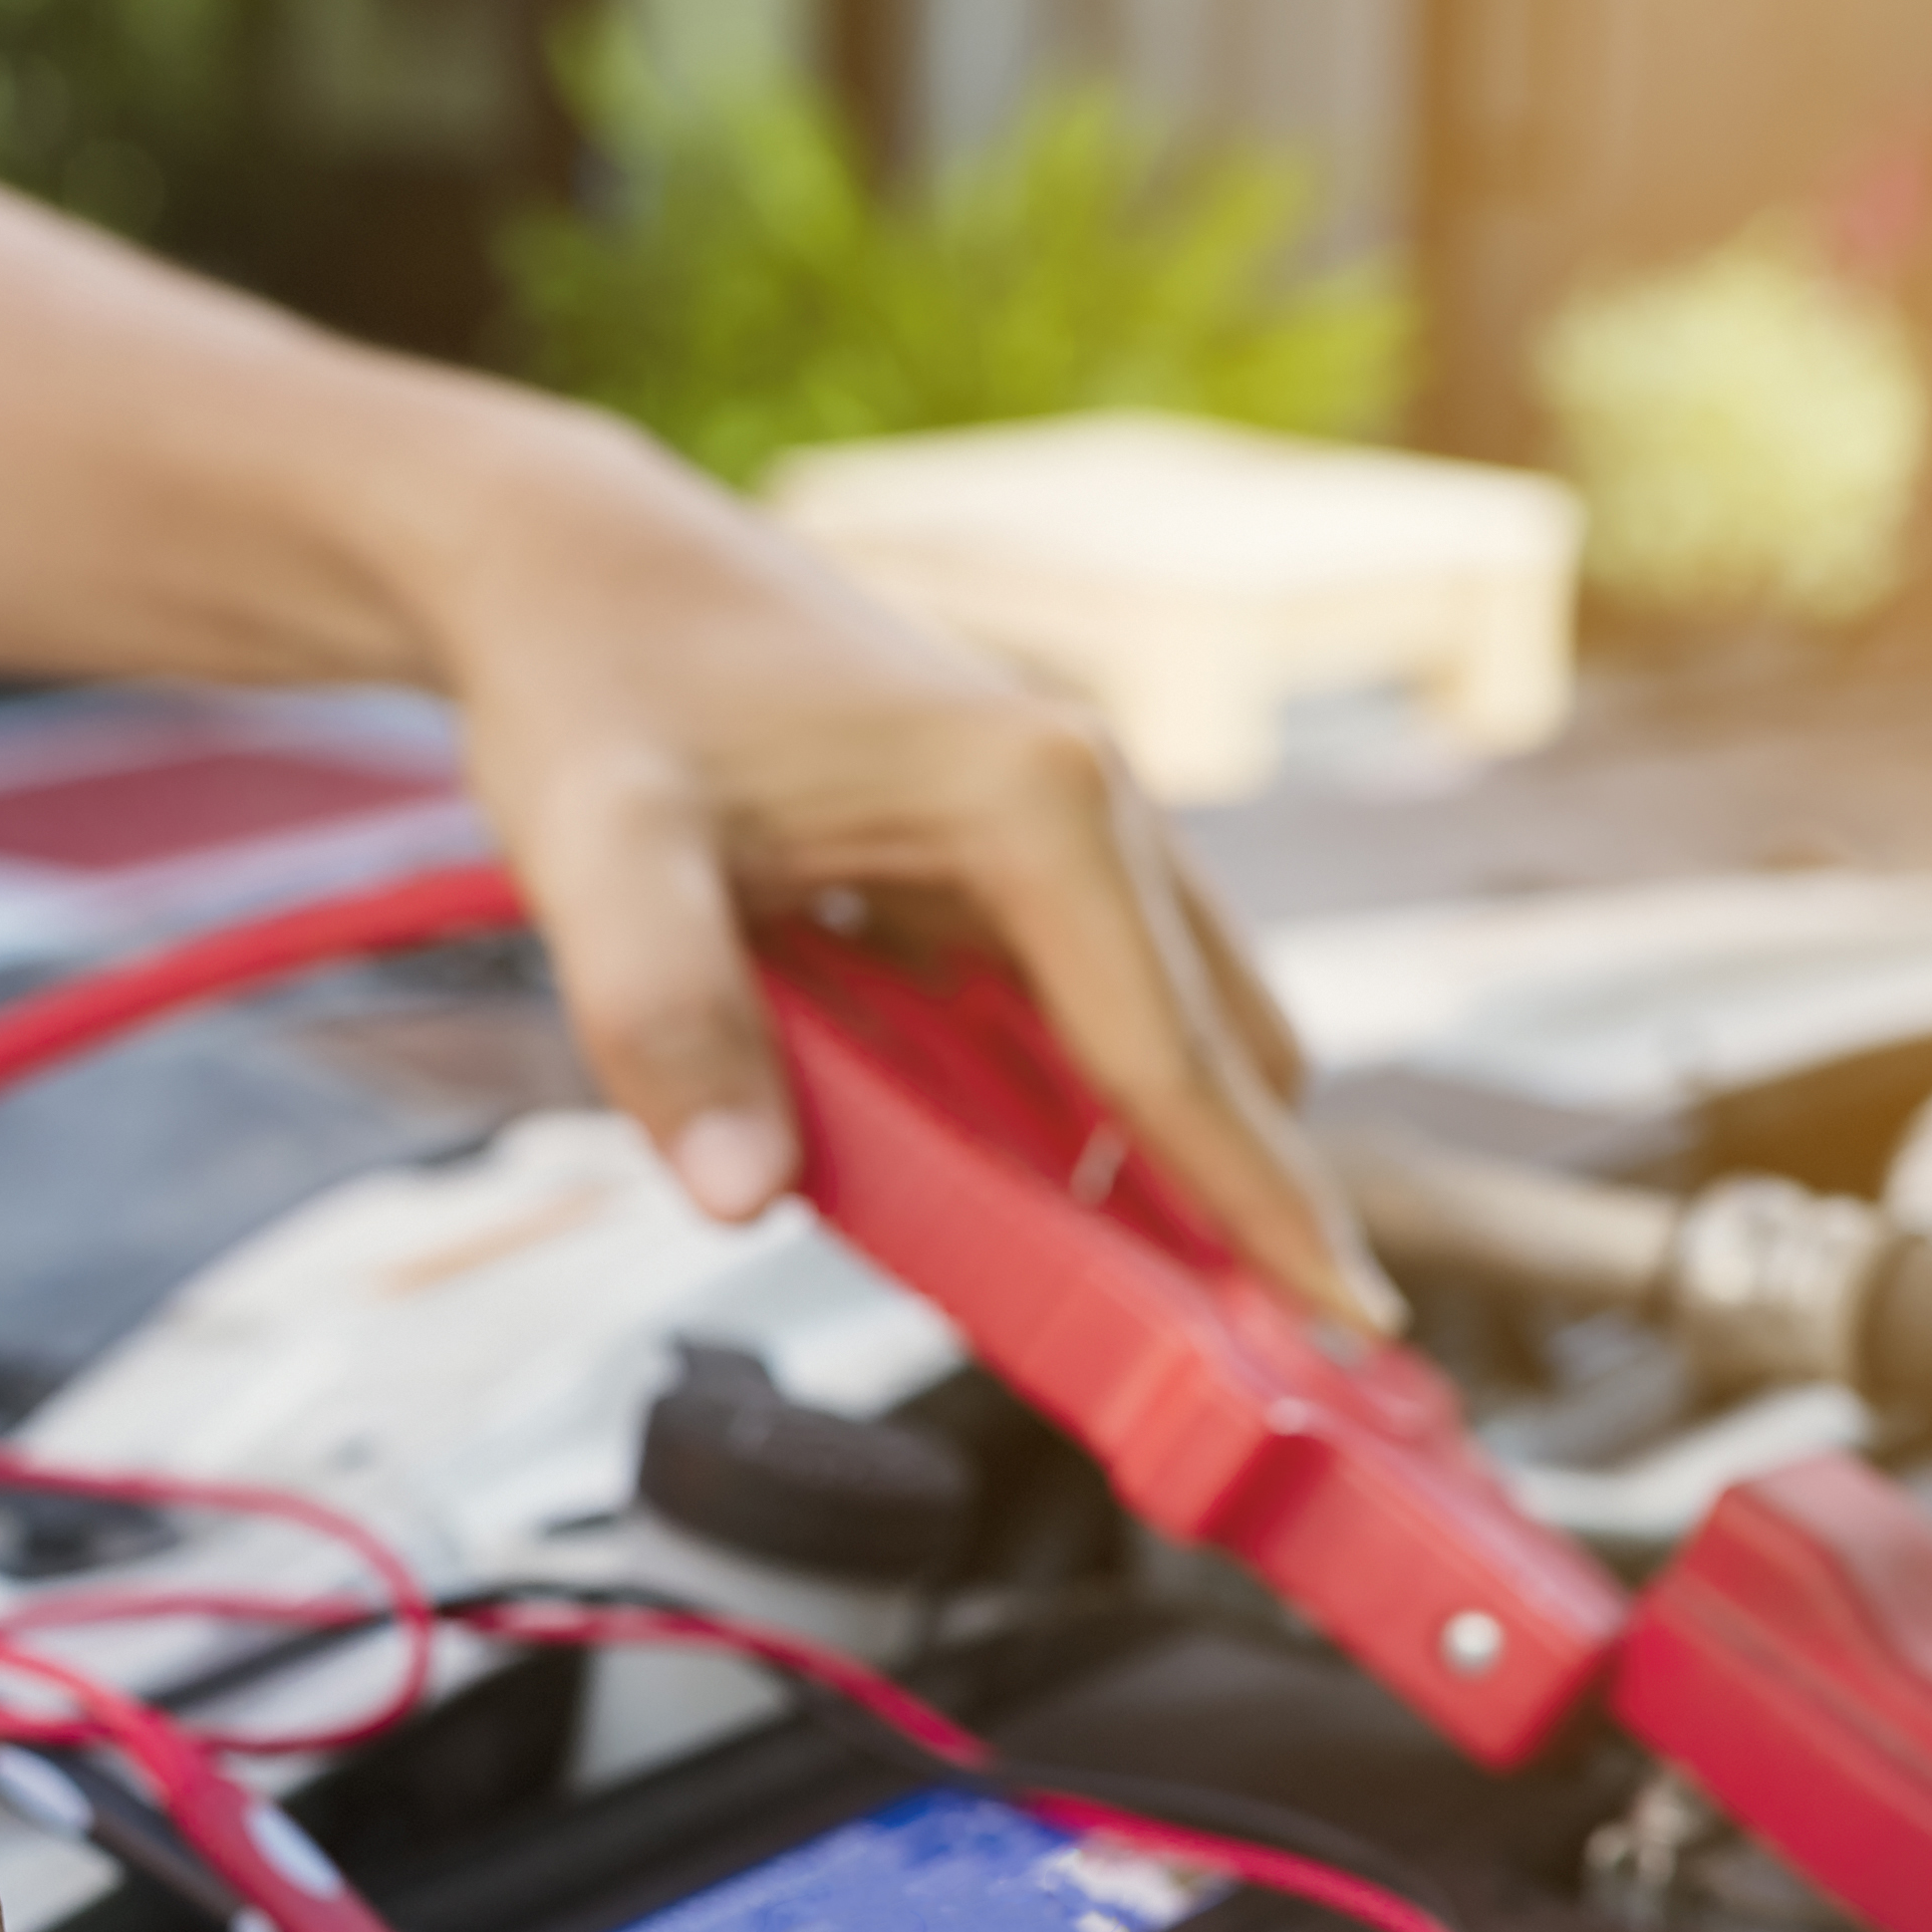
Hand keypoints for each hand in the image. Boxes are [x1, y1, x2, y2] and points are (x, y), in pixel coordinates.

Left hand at [374, 393, 1403, 1334]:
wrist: (577, 568)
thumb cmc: (600, 690)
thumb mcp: (598, 854)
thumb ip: (665, 1018)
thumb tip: (740, 1198)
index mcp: (1038, 801)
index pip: (1178, 1056)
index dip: (1263, 1206)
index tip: (1353, 1322)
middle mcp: (1093, 797)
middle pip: (1225, 1048)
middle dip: (1240, 1202)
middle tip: (1242, 1362)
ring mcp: (1073, 816)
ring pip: (1182, 1025)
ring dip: (1168, 1158)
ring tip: (1149, 1305)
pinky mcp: (1026, 845)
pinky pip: (1103, 1004)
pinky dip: (1094, 1104)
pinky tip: (1031, 1188)